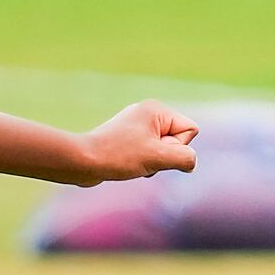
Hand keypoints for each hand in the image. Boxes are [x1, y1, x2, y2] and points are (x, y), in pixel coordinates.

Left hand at [71, 102, 199, 185]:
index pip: (190, 129)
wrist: (83, 161)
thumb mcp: (159, 158)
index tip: (155, 150)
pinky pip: (150, 153)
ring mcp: (137, 125)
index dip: (177, 147)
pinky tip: (128, 165)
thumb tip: (191, 162)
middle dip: (165, 156)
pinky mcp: (128, 138)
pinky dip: (144, 163)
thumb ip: (185, 158)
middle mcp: (147, 112)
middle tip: (142, 157)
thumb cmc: (119, 156)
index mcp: (156, 109)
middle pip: (177, 140)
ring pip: (164, 149)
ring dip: (154, 162)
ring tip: (134, 162)